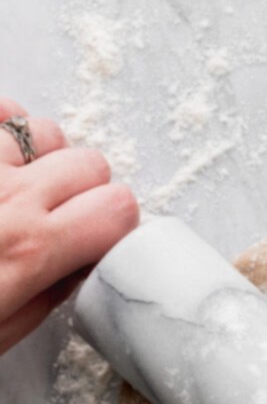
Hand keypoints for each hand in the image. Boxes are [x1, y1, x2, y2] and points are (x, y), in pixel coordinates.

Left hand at [0, 97, 138, 354]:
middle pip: (92, 164)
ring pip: (47, 131)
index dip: (115, 227)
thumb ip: (46, 295)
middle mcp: (8, 194)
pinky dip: (5, 130)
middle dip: (86, 193)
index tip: (97, 243)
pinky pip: (2, 108)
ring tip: (17, 189)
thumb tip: (75, 267)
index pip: (119, 209)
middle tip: (60, 221)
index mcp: (29, 249)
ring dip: (43, 159)